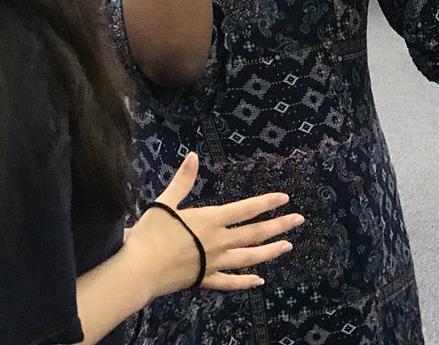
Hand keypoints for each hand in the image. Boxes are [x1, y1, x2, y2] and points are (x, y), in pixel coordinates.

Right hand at [124, 152, 302, 294]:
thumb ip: (183, 180)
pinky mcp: (205, 279)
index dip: (266, 203)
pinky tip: (259, 281)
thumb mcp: (166, 202)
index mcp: (211, 220)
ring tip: (287, 246)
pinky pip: (231, 282)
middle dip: (279, 226)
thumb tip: (193, 156)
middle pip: (255, 233)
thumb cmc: (151, 233)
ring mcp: (214, 262)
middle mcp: (218, 241)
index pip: (246, 209)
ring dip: (270, 252)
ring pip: (249, 258)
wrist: (139, 269)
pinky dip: (246, 282)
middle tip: (298, 221)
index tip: (284, 198)